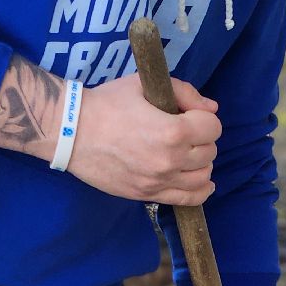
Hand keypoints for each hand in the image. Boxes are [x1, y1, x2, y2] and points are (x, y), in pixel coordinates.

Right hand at [66, 73, 220, 204]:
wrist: (72, 132)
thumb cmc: (107, 103)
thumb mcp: (143, 85)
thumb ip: (183, 92)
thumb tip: (211, 108)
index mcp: (172, 131)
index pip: (213, 126)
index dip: (203, 116)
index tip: (189, 113)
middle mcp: (170, 160)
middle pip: (210, 151)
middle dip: (202, 137)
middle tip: (184, 129)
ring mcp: (159, 181)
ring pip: (203, 176)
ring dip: (200, 161)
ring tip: (186, 152)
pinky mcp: (147, 195)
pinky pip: (188, 200)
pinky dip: (200, 190)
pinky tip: (199, 180)